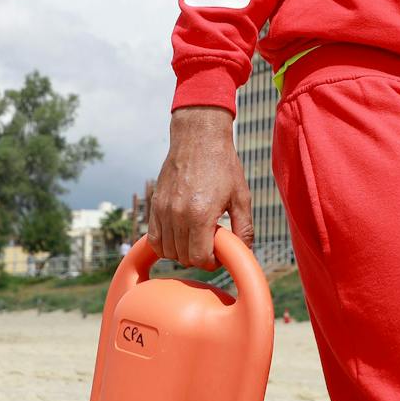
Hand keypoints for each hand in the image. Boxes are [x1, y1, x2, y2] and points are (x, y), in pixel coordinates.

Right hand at [146, 106, 252, 269]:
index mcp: (200, 215)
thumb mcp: (241, 196)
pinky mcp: (154, 204)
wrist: (198, 138)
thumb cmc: (223, 165)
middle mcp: (178, 215)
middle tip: (210, 244)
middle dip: (198, 257)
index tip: (219, 253)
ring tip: (195, 239)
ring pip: (167, 251)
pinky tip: (179, 237)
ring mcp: (163, 210)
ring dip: (182, 252)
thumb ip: (245, 228)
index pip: (199, 258)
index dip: (212, 262)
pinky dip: (165, 245)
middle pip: (183, 257)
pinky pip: (153, 238)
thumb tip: (245, 252)